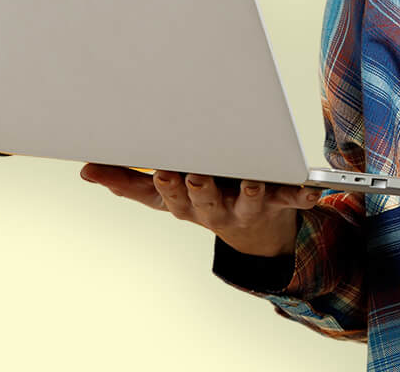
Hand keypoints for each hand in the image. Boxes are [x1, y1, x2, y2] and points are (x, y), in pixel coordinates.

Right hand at [80, 163, 325, 257]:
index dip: (164, 188)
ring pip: (247, 200)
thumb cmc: (204, 196)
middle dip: (197, 188)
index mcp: (183, 202)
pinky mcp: (277, 201)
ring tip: (252, 179)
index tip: (160, 171)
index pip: (167, 198)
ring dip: (249, 191)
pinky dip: (302, 195)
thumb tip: (86, 169)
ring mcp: (246, 206)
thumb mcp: (165, 193)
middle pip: (203, 200)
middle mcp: (213, 208)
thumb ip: (128, 181)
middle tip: (193, 173)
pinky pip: (291, 199)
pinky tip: (313, 192)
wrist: (256, 230)